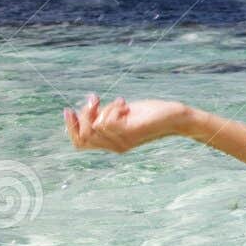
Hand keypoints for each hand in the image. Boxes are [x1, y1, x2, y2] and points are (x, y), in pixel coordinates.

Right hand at [64, 93, 188, 152]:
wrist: (176, 117)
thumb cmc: (151, 113)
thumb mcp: (122, 113)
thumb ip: (105, 115)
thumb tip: (84, 109)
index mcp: (111, 143)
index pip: (80, 143)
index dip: (70, 127)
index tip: (68, 109)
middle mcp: (115, 146)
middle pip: (83, 135)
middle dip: (84, 114)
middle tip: (96, 99)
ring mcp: (123, 141)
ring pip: (95, 126)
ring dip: (103, 108)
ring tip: (120, 102)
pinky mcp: (131, 133)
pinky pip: (107, 123)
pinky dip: (112, 109)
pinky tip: (125, 104)